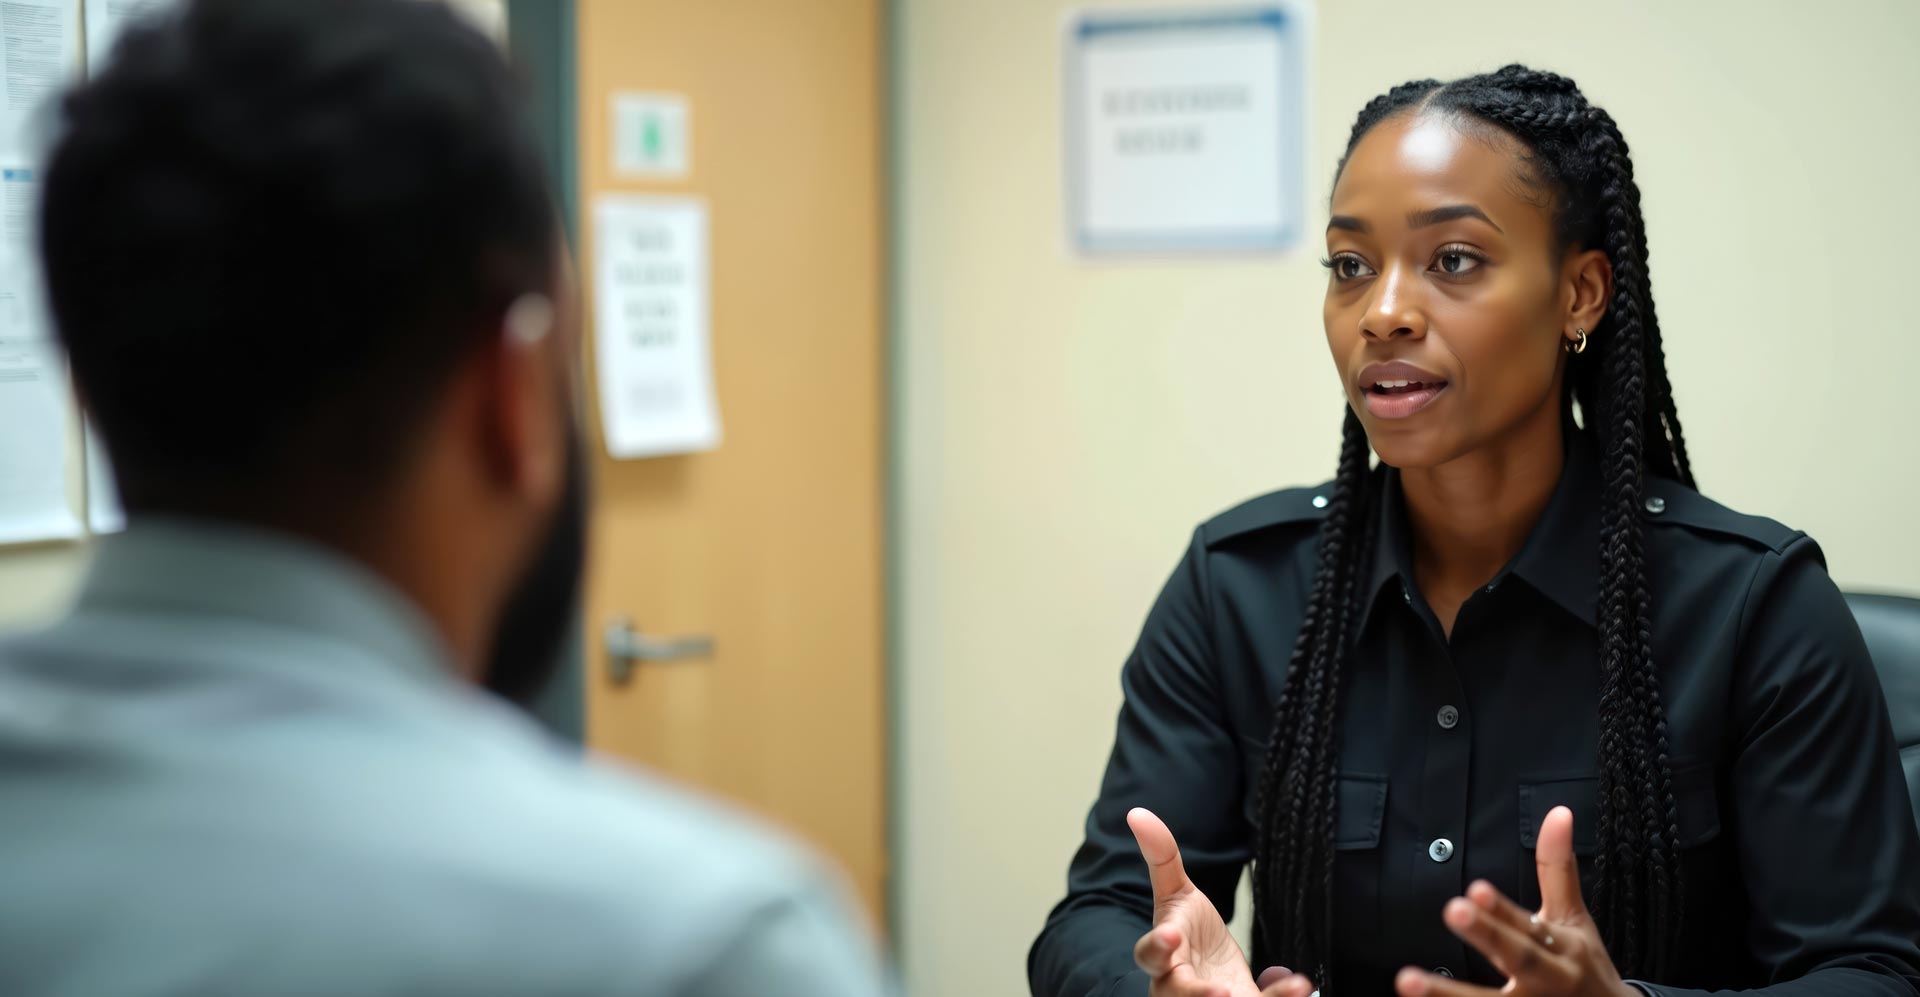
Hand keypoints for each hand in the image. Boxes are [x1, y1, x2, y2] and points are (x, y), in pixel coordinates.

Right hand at [1127, 808, 1316, 996]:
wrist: (1212, 976)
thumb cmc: (1188, 937)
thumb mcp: (1176, 896)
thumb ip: (1161, 858)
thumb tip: (1138, 812)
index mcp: (1163, 956)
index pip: (1150, 955)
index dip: (1158, 947)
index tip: (1171, 934)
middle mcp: (1179, 986)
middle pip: (1179, 995)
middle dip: (1197, 994)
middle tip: (1220, 994)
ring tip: (1257, 994)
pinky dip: (1279, 996)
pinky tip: (1300, 984)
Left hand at [1394, 806, 1638, 996]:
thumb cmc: (1582, 966)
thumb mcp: (1573, 918)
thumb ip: (1556, 868)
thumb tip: (1558, 811)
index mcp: (1559, 948)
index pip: (1528, 923)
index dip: (1502, 909)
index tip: (1476, 889)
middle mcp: (1547, 980)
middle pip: (1519, 958)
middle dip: (1488, 937)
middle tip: (1453, 910)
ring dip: (1447, 996)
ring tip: (1405, 980)